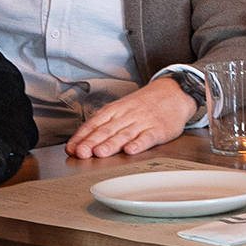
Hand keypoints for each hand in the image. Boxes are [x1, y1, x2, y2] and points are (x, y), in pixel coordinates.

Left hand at [67, 77, 197, 160]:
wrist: (173, 92)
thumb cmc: (144, 104)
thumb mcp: (121, 108)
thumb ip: (104, 125)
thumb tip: (82, 141)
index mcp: (115, 110)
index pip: (94, 124)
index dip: (82, 137)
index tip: (71, 148)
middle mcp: (126, 116)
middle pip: (106, 130)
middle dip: (92, 142)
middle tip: (81, 153)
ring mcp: (142, 123)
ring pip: (124, 134)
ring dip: (111, 144)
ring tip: (100, 153)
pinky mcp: (158, 130)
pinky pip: (147, 137)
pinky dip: (138, 144)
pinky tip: (131, 150)